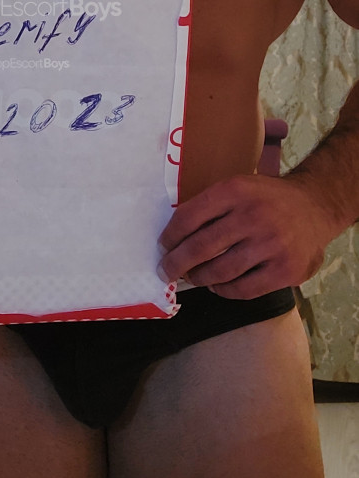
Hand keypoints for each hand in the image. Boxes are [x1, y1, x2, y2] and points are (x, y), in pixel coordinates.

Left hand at [157, 174, 331, 297]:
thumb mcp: (239, 187)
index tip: (163, 246)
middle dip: (175, 263)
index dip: (170, 236)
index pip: (189, 217)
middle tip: (165, 271)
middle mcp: (252, 216)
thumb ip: (212, 205)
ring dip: (198, 278)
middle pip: (200, 248)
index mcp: (235, 191)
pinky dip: (224, 290)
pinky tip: (217, 285)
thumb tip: (174, 234)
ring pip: (219, 271)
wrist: (315, 207)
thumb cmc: (267, 199)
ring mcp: (270, 245)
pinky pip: (243, 289)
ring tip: (192, 277)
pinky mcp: (284, 270)